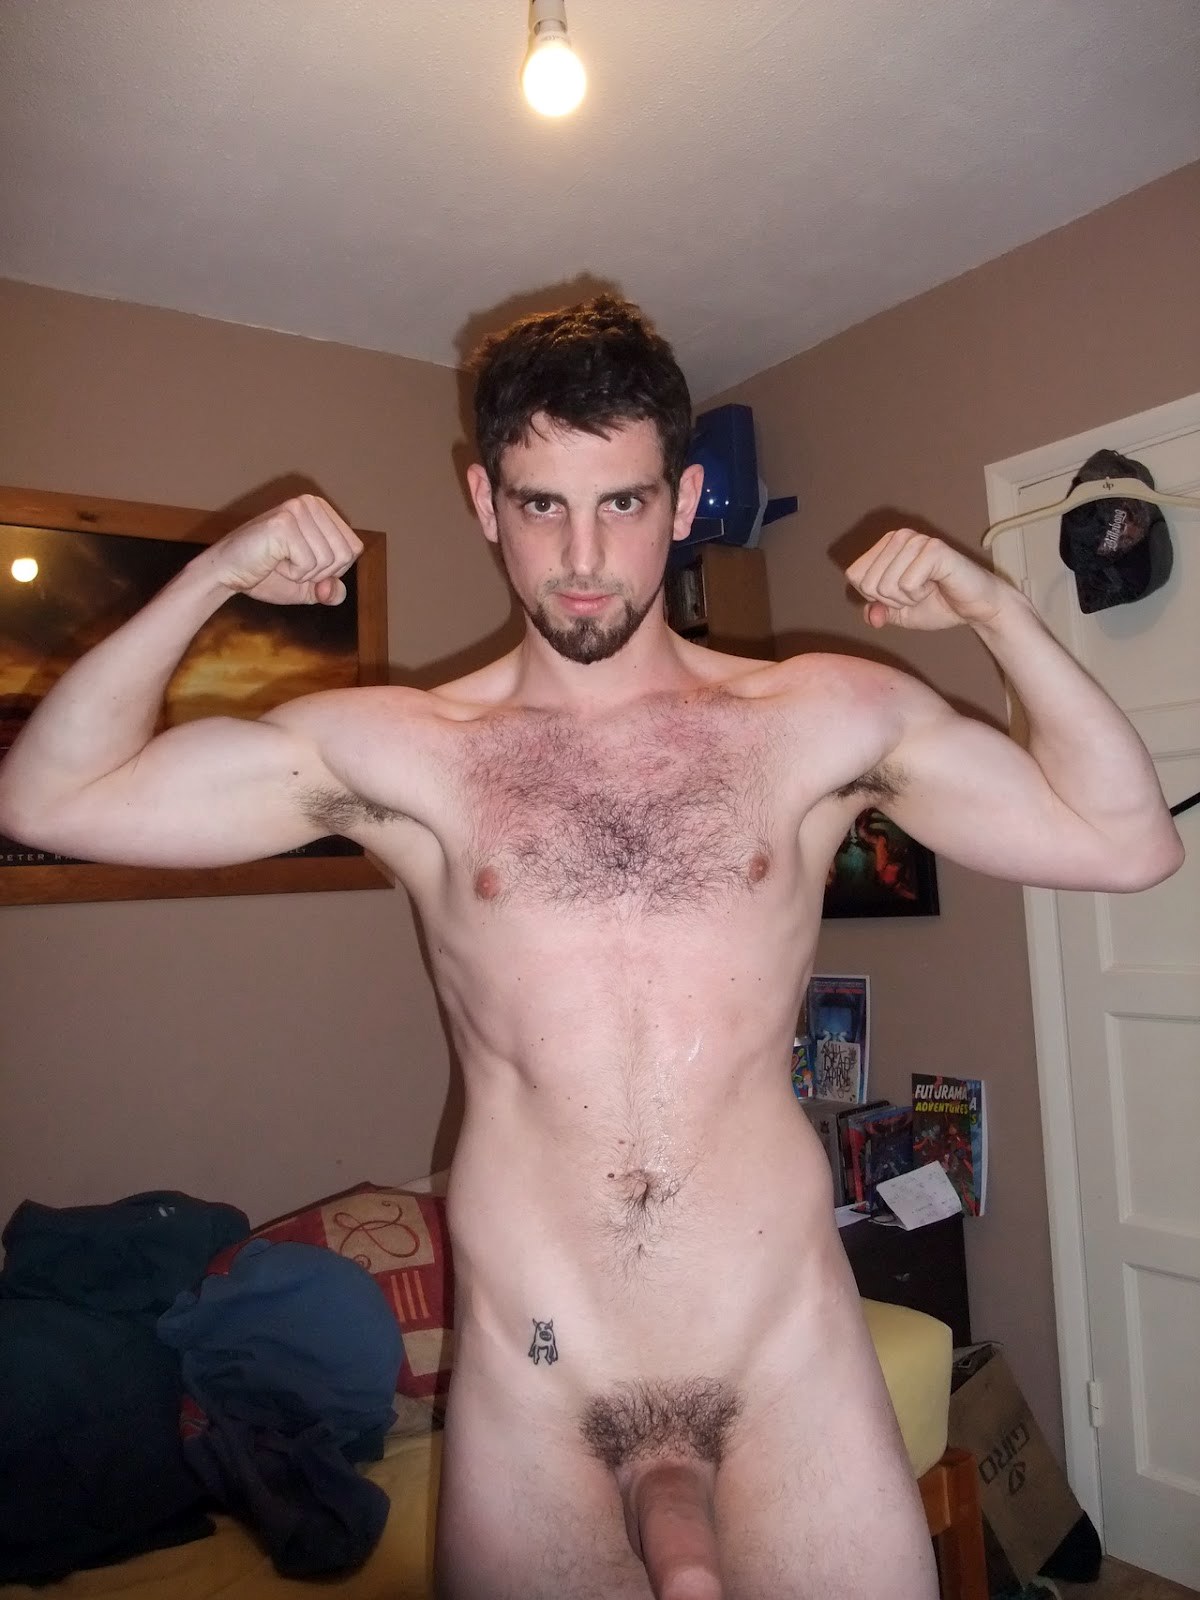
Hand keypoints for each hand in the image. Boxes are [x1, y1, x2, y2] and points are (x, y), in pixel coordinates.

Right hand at [202, 494, 363, 605]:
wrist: (228, 574)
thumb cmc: (267, 575)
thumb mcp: (309, 587)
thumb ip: (331, 590)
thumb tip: (334, 589)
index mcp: (321, 510)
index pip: (354, 548)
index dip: (333, 570)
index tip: (305, 566)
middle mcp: (311, 503)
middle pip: (345, 554)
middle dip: (320, 574)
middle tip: (290, 565)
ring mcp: (297, 509)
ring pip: (328, 560)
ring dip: (304, 574)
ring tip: (279, 562)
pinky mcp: (283, 523)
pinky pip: (308, 563)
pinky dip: (293, 573)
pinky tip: (273, 561)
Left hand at [846, 529, 1005, 630]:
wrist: (974, 607)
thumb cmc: (938, 604)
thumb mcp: (897, 613)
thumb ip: (876, 612)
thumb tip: (870, 615)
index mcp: (886, 545)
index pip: (854, 576)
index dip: (875, 596)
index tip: (901, 594)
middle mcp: (899, 536)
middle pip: (867, 582)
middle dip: (891, 600)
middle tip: (917, 593)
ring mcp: (916, 540)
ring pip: (886, 585)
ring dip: (907, 598)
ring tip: (928, 588)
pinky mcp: (934, 549)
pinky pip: (906, 584)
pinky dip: (919, 594)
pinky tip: (937, 585)